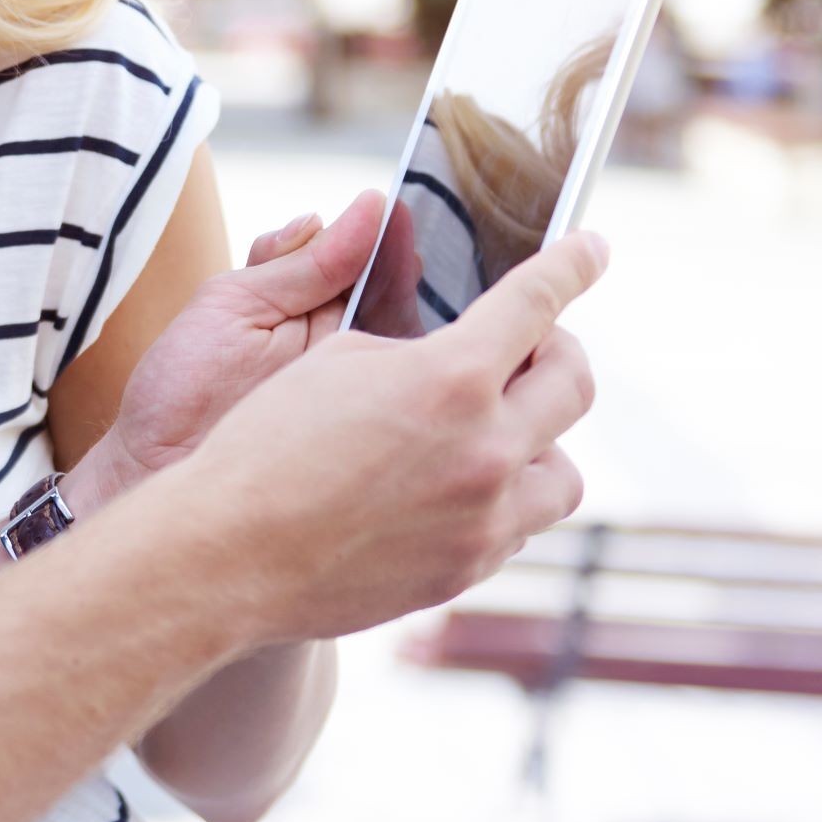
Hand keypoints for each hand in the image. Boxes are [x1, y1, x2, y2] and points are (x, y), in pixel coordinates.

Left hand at [76, 189, 424, 503]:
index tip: (392, 210)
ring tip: (409, 286)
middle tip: (406, 250)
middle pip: (392, 303)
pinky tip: (408, 356)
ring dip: (407, 320)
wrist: (149, 469)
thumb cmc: (181, 388)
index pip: (361, 263)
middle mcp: (342, 347)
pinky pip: (399, 402)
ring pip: (403, 349)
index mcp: (310, 306)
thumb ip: (299, 264)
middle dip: (400, 273)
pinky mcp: (368, 439)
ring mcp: (357, 394)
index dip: (380, 240)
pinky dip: (407, 377)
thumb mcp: (234, 305)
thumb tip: (360, 210)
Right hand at [168, 231, 604, 645]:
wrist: (229, 553)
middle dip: (559, 353)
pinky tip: (452, 489)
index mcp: (450, 379)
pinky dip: (499, 500)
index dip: (571, 265)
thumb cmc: (266, 445)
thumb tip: (468, 355)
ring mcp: (483, 520)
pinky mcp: (466, 570)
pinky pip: (517, 527)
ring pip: (563, 472)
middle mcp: (484, 450)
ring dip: (540, 442)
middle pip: (573, 384)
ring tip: (495, 434)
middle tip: (532, 349)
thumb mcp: (338, 361)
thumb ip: (417, 348)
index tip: (592, 250)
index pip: (536, 302)